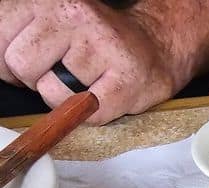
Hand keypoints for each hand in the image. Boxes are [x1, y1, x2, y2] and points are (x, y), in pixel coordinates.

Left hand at [0, 0, 191, 123]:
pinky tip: (105, 95)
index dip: (9, 59)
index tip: (34, 63)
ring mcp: (102, 47)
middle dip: (36, 78)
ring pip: (51, 92)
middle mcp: (74, 14)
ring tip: (88, 82)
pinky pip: (85, 112)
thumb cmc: (97, 43)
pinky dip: (91, 113)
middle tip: (63, 73)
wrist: (156, 48)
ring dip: (65, 97)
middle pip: (20, 65)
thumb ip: (17, 35)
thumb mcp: (49, 24)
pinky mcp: (125, 81)